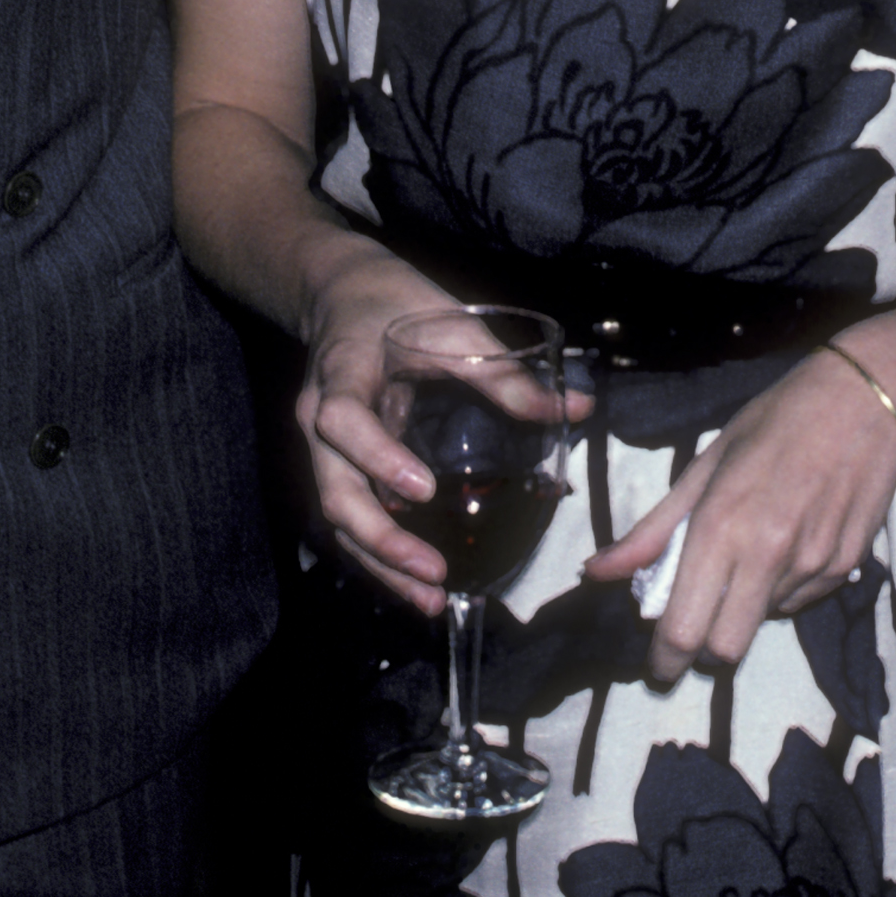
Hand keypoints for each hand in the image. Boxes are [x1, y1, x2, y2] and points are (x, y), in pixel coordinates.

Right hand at [295, 247, 590, 617]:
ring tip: (431, 601)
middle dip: (381, 541)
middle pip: (335, 494)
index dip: (379, 459)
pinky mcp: (337, 467)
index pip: (344, 423)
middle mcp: (319, 423)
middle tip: (434, 572)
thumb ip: (503, 372)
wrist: (341, 294)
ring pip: (340, 518)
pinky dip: (380, 554)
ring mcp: (321, 450)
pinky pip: (351, 517)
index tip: (423, 490)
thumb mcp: (449, 324)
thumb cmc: (396, 304)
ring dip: (382, 564)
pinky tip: (417, 583)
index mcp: (341, 376)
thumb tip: (576, 411)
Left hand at [582, 348, 895, 685]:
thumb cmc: (774, 421)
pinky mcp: (846, 568)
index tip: (658, 668)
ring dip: (745, 606)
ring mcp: (813, 567)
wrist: (865, 401)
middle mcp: (768, 557)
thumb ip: (652, 529)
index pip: (686, 628)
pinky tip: (786, 542)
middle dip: (703, 650)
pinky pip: (799, 600)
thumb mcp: (704, 464)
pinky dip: (781, 588)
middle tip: (695, 625)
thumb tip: (596, 572)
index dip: (666, 660)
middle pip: (726, 649)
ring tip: (750, 550)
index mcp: (722, 527)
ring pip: (764, 621)